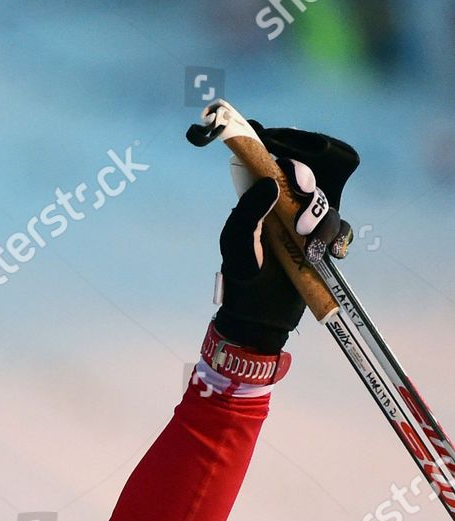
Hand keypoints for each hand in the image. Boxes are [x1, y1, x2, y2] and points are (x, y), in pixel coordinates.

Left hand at [215, 124, 358, 352]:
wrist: (260, 315)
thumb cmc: (242, 276)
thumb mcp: (237, 243)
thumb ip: (248, 212)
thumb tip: (270, 182)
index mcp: (259, 199)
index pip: (276, 161)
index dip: (287, 147)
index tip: (286, 151)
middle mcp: (284, 206)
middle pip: (308, 177)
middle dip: (308, 182)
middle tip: (302, 194)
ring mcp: (305, 224)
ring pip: (327, 205)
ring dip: (322, 219)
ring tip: (308, 242)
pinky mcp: (322, 243)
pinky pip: (342, 230)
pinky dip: (340, 239)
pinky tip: (329, 254)